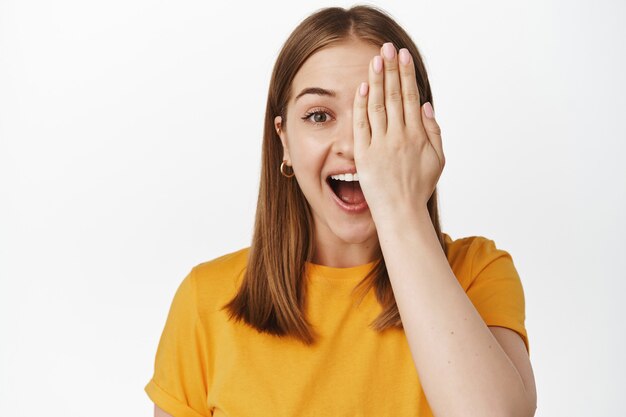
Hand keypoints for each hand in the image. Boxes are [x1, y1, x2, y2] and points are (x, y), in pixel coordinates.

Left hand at [353, 42, 444, 219]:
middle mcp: (400, 137)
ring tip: (376, 59)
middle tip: (388, 48)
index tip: (403, 57)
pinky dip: (362, 106)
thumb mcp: (438, 160)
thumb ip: (434, 131)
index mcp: (419, 136)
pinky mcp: (365, 155)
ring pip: (378, 105)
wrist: (401, 213)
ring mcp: (381, 145)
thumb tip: (426, 105)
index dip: (406, 75)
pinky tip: (362, 88)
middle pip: (394, 96)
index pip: (410, 97)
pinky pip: (362, 125)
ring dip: (376, 80)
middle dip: (391, 69)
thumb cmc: (419, 189)